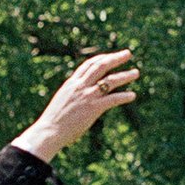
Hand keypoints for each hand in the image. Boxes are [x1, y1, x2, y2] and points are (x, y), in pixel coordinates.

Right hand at [15, 51, 138, 161]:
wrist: (49, 131)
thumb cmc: (54, 120)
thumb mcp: (63, 100)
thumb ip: (73, 94)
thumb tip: (80, 94)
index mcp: (72, 83)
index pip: (88, 64)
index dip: (102, 58)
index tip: (111, 56)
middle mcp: (80, 86)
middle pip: (101, 66)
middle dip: (115, 58)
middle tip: (128, 53)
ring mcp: (87, 96)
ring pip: (110, 80)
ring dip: (124, 75)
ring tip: (136, 72)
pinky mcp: (93, 108)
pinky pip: (113, 99)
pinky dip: (124, 96)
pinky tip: (132, 95)